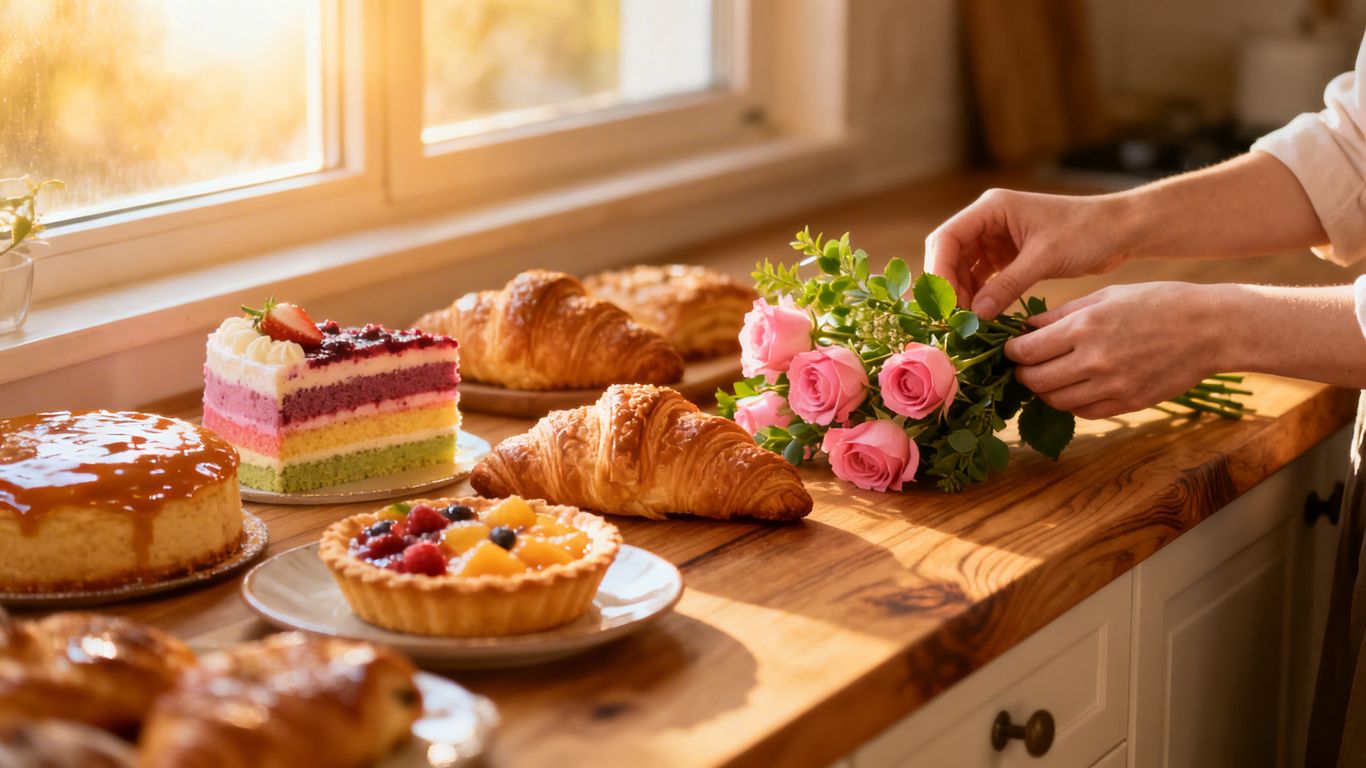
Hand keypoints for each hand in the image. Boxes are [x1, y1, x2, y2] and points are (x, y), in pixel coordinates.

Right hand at [924, 189, 1132, 318]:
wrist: (1119, 231)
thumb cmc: (1086, 232)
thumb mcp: (1044, 258)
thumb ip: (1007, 285)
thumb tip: (975, 314)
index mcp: (992, 208)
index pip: (947, 237)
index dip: (940, 269)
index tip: (944, 302)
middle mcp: (988, 220)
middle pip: (950, 253)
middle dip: (948, 285)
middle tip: (952, 317)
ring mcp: (996, 238)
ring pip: (963, 268)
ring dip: (963, 294)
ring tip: (967, 322)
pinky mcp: (1007, 255)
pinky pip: (982, 277)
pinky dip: (979, 296)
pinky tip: (982, 316)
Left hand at [1003, 282, 1221, 418]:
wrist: (1210, 329)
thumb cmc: (1158, 302)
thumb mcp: (1106, 295)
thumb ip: (1062, 314)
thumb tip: (1026, 327)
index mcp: (1084, 327)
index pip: (1026, 351)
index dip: (1012, 351)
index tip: (1012, 348)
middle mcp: (1094, 360)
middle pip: (1035, 380)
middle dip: (1022, 373)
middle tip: (1024, 365)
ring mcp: (1112, 386)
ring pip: (1055, 401)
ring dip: (1044, 391)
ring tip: (1048, 376)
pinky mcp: (1128, 403)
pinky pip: (1083, 411)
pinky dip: (1072, 402)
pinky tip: (1076, 386)